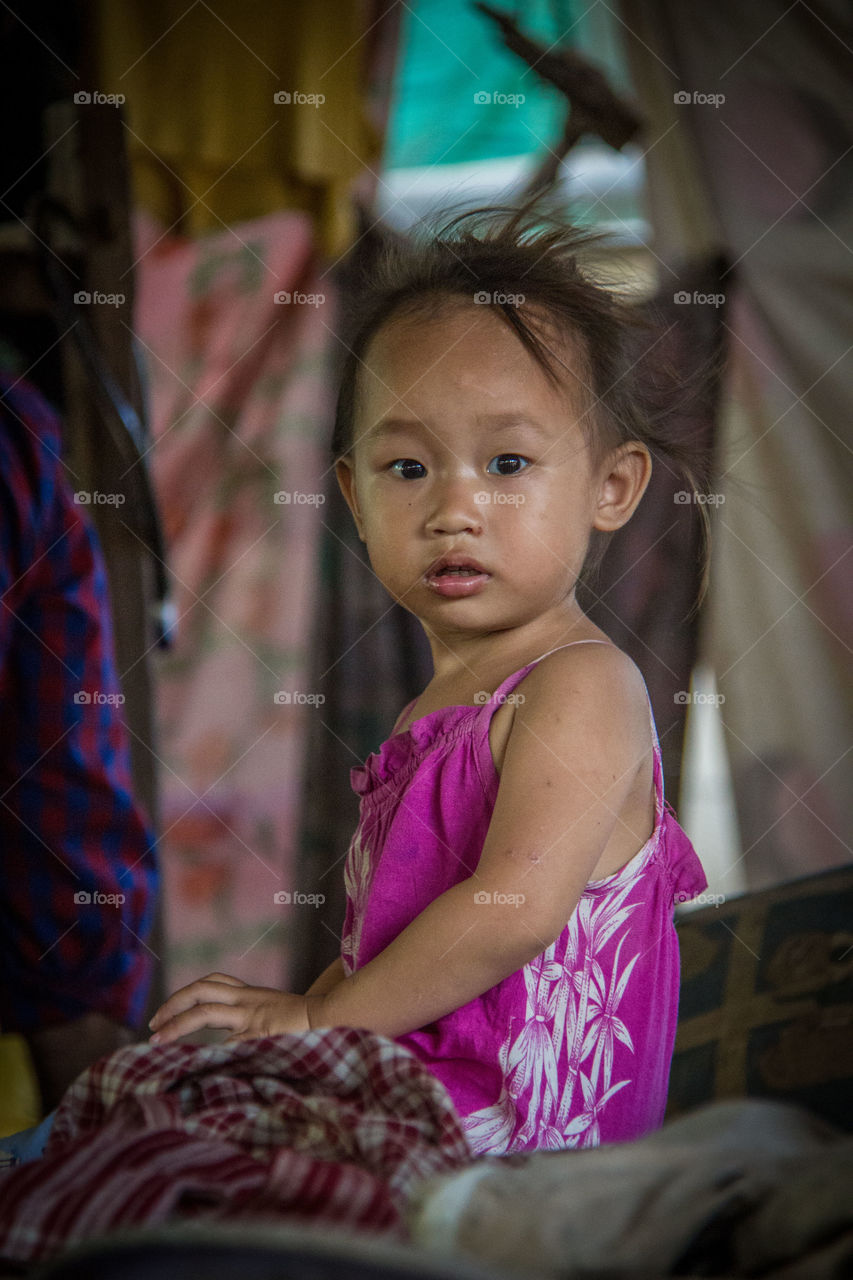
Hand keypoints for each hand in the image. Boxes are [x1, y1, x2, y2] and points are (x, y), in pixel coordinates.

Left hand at [148, 972, 320, 1044]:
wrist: (336, 1016)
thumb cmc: (312, 1022)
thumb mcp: (277, 1019)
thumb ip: (254, 1029)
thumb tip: (229, 1053)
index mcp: (251, 995)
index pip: (213, 985)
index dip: (187, 997)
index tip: (167, 1016)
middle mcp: (247, 1001)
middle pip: (202, 990)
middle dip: (173, 1004)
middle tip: (153, 1024)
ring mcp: (252, 1016)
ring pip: (205, 1011)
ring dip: (177, 1024)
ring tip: (157, 1041)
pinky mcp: (258, 1033)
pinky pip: (225, 1044)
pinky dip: (205, 1055)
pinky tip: (190, 1067)